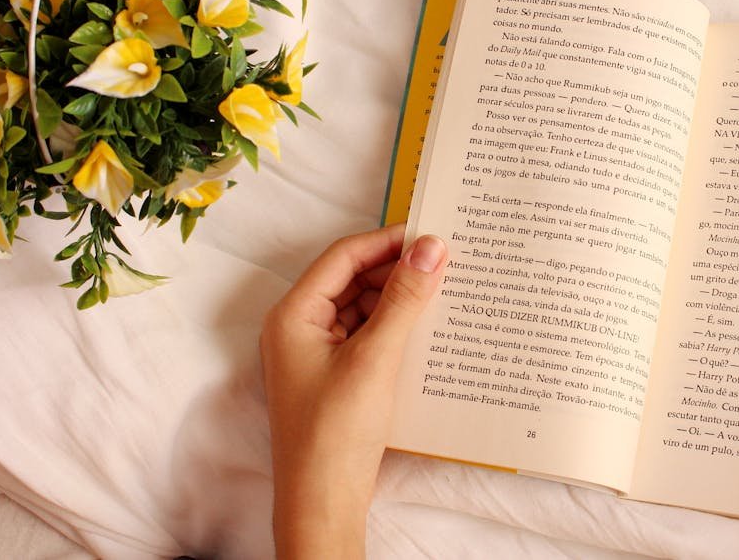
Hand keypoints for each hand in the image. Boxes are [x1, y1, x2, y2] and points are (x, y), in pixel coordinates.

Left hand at [260, 223, 447, 559]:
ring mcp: (316, 352)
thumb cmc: (336, 432)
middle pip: (352, 278)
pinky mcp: (335, 375)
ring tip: (443, 290)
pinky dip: (395, 326)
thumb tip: (431, 248)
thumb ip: (404, 299)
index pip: (343, 256)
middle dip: (396, 270)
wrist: (323, 502)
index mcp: (293, 315)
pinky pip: (367, 334)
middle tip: (445, 261)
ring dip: (399, 298)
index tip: (431, 235)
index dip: (387, 242)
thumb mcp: (376, 357)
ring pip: (362, 306)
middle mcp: (299, 327)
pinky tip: (427, 327)